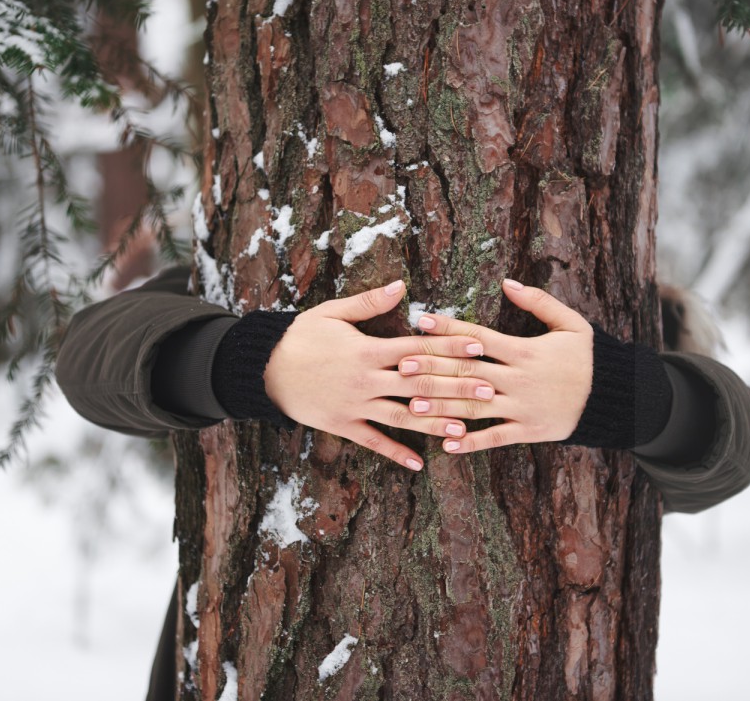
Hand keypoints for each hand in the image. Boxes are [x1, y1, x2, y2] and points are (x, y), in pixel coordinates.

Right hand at [263, 280, 495, 470]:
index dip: (450, 346)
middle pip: (419, 384)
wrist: (262, 369)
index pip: (418, 348)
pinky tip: (420, 463)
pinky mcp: (342, 425)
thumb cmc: (299, 336)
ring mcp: (355, 406)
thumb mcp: (332, 313)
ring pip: (403, 416)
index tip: (479, 346)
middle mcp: (366, 380)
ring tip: (464, 428)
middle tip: (488, 390)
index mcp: (367, 349)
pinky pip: (374, 442)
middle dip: (455, 386)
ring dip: (435, 422)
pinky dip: (396, 453)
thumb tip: (403, 287)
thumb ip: (370, 303)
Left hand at [400, 279, 593, 453]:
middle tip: (401, 366)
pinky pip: (495, 438)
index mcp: (526, 351)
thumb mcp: (571, 323)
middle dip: (433, 369)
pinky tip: (445, 444)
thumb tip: (507, 282)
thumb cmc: (590, 357)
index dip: (449, 329)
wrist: (616, 397)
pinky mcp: (528, 431)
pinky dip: (470, 442)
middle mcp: (519, 379)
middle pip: (468, 373)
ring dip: (442, 407)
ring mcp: (522, 407)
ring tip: (411, 406)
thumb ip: (539, 302)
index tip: (422, 321)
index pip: (479, 338)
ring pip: (475, 407)